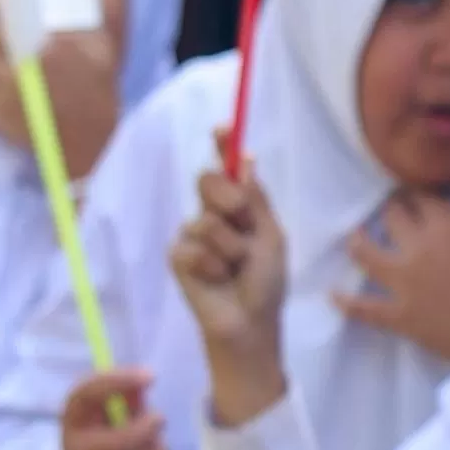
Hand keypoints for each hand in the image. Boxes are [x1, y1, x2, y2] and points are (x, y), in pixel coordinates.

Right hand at [61, 369, 169, 449]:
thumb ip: (127, 395)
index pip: (85, 395)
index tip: (150, 377)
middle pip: (115, 445)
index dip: (116, 382)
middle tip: (158, 421)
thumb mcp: (109, 409)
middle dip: (147, 430)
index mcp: (75, 421)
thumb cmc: (105, 433)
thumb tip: (145, 380)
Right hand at [171, 170, 293, 419]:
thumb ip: (256, 200)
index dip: (223, 145)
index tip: (223, 127)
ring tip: (236, 268)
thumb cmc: (266, 282)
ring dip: (230, 247)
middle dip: (228, 197)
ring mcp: (192, 235)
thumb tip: (248, 158)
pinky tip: (216, 280)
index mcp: (240, 206)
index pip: (227, 168)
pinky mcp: (178, 257)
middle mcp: (213, 214)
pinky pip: (191, 247)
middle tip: (244, 222)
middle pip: (207, 180)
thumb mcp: (271, 236)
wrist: (250, 322)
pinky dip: (212, 265)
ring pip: (205, 219)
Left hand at [337, 173, 449, 366]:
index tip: (417, 196)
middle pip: (392, 218)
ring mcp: (405, 284)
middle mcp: (419, 248)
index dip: (418, 194)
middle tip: (393, 213)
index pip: (421, 198)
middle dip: (392, 212)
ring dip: (359, 242)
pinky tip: (333, 295)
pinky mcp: (401, 317)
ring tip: (356, 237)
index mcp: (448, 225)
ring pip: (367, 253)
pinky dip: (347, 302)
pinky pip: (365, 309)